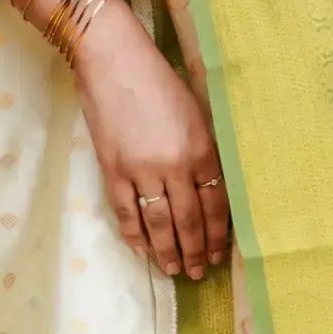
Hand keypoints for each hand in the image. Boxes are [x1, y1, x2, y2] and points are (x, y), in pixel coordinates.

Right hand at [71, 2, 229, 282]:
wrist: (113, 61)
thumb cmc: (160, 79)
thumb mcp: (196, 112)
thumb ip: (204, 150)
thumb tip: (210, 186)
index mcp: (201, 149)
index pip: (215, 205)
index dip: (218, 234)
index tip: (220, 254)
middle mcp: (174, 166)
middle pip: (189, 221)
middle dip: (195, 251)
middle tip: (197, 272)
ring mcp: (141, 171)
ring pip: (158, 223)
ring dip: (167, 250)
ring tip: (172, 269)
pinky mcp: (113, 170)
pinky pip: (125, 212)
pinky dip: (134, 234)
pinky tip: (141, 249)